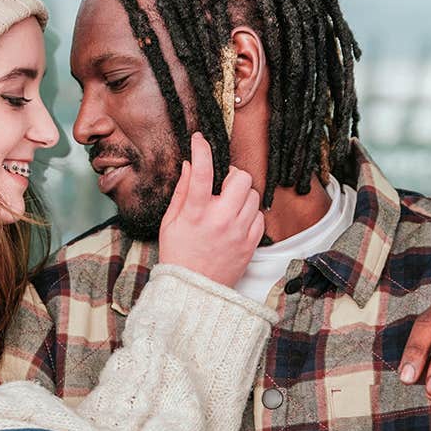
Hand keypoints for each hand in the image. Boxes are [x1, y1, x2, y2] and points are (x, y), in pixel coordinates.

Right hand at [158, 132, 264, 287]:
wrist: (194, 290)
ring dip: (242, 195)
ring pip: (253, 195)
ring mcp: (238, 232)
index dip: (201, 149)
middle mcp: (220, 219)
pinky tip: (237, 220)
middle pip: (241, 178)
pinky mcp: (251, 243)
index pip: (201, 171)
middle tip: (222, 183)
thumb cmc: (178, 255)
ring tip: (229, 205)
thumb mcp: (170, 222)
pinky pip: (260, 216)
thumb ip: (181, 191)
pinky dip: (250, 213)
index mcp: (196, 213)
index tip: (200, 140)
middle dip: (232, 175)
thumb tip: (189, 164)